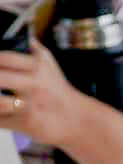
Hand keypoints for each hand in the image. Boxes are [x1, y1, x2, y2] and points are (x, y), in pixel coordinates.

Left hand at [0, 32, 81, 148]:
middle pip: (1, 77)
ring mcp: (29, 105)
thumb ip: (37, 51)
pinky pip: (1, 121)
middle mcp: (33, 84)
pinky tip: (1, 112)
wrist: (75, 119)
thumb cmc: (58, 92)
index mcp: (37, 68)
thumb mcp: (51, 66)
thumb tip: (28, 39)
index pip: (6, 58)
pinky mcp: (25, 123)